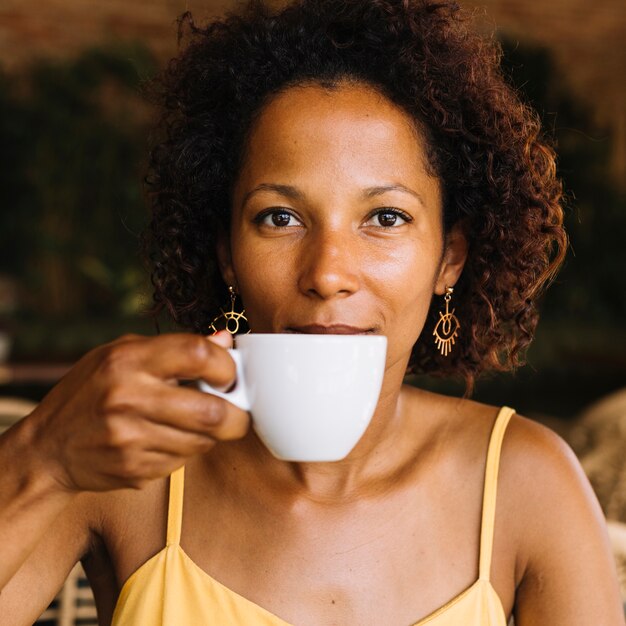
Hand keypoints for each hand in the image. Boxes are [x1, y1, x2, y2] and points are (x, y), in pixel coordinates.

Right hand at [26, 332, 248, 491]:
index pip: (197, 355)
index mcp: (128, 360)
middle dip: (237, 416)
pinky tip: (168, 439)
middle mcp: (128, 399)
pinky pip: (183, 462)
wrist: (48, 447)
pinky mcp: (134, 469)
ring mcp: (130, 439)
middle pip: (211, 413)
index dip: (226, 365)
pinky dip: (186, 450)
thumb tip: (226, 340)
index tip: (229, 374)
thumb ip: (175, 348)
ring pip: (202, 441)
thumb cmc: (90, 391)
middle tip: (237, 411)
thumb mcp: (122, 354)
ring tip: (195, 422)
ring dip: (211, 434)